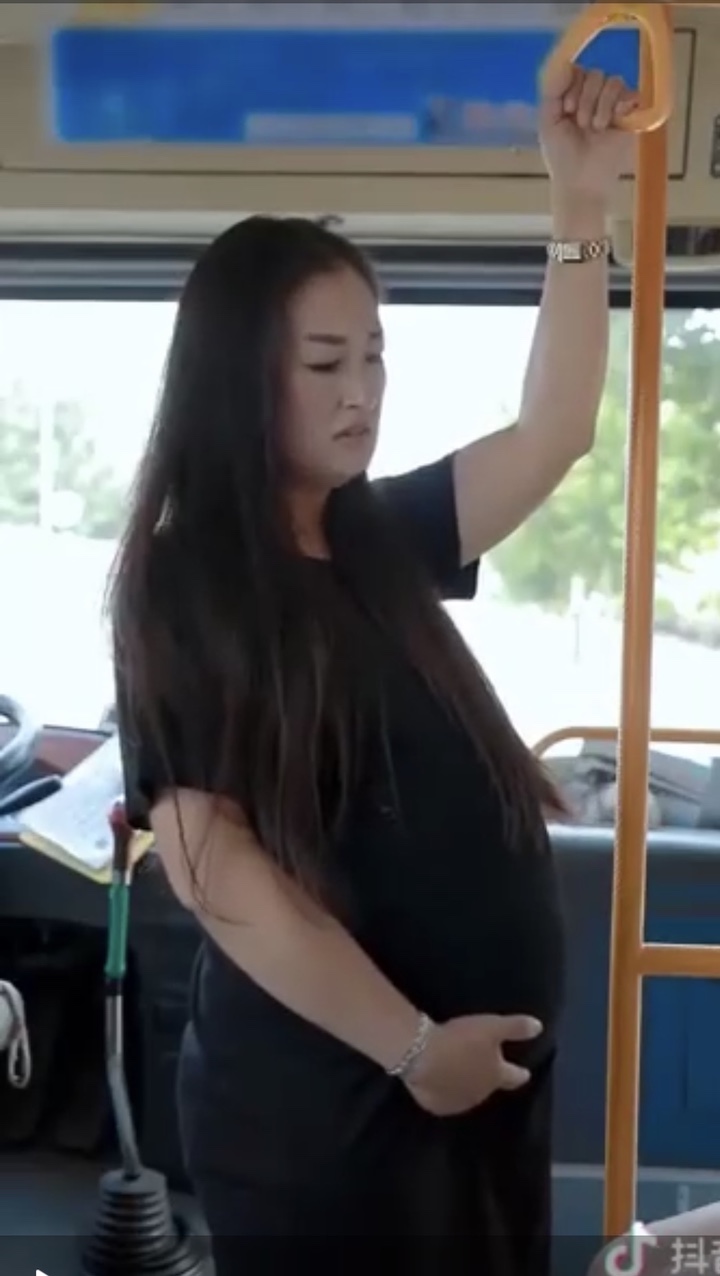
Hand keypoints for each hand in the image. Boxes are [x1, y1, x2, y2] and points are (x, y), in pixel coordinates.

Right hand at [403, 1013, 541, 1116]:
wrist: (422, 1056)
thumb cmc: (460, 1039)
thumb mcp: (491, 1026)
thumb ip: (515, 1028)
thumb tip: (539, 1028)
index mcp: (496, 1075)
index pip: (514, 1077)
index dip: (520, 1074)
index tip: (525, 1074)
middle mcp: (480, 1094)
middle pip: (489, 1087)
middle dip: (489, 1079)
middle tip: (483, 1068)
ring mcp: (458, 1103)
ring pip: (467, 1095)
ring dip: (466, 1086)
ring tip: (459, 1074)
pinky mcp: (436, 1106)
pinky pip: (445, 1099)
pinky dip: (445, 1092)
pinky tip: (439, 1084)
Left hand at [540, 64, 637, 202]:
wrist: (580, 181)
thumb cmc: (562, 155)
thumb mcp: (548, 120)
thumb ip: (553, 89)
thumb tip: (566, 60)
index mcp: (573, 95)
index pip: (577, 70)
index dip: (572, 85)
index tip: (566, 109)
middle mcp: (594, 96)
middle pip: (594, 73)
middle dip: (584, 98)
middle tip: (580, 123)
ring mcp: (613, 104)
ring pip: (611, 80)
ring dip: (599, 105)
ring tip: (595, 128)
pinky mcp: (630, 113)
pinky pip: (630, 92)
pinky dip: (618, 104)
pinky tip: (611, 122)